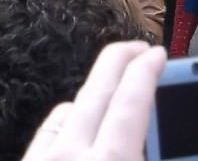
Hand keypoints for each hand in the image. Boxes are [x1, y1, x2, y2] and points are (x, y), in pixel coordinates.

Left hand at [20, 41, 166, 160]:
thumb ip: (151, 152)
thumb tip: (153, 138)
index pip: (130, 101)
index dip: (145, 72)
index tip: (156, 53)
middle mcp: (69, 155)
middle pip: (95, 90)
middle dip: (118, 60)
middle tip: (138, 48)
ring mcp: (40, 159)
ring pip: (67, 111)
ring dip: (93, 96)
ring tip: (116, 94)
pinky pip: (48, 134)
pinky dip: (68, 124)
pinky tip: (81, 131)